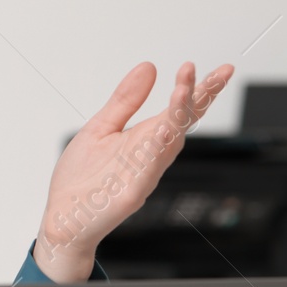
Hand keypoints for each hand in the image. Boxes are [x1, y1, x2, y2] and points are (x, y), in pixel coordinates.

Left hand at [31, 61, 233, 282]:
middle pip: (184, 122)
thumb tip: (149, 67)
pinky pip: (150, 168)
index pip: (180, 110)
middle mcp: (151, 154)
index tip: (222, 69)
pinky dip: (157, 149)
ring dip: (178, 115)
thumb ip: (126, 100)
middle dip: (201, 97)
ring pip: (170, 141)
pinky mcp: (132, 192)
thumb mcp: (101, 127)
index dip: (200, 89)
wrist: (64, 219)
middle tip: (219, 73)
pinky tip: (162, 130)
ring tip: (184, 89)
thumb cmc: (81, 179)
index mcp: (146, 138)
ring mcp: (144, 173)